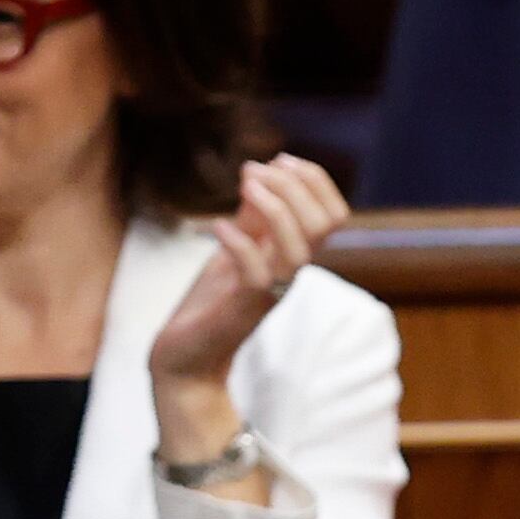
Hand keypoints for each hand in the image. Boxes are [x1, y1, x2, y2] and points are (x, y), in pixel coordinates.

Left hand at [148, 153, 349, 451]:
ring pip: (300, 248)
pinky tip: (216, 227)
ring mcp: (269, 291)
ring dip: (274, 207)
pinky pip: (257, 274)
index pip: (334, 213)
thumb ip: (252, 217)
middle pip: (324, 224)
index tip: (277, 159)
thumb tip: (260, 170)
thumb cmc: (211, 304)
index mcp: (293, 256)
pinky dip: (239, 241)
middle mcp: (289, 273)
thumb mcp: (235, 248)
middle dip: (294, 185)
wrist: (185, 358)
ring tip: (242, 189)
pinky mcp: (243, 309)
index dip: (314, 179)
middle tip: (253, 172)